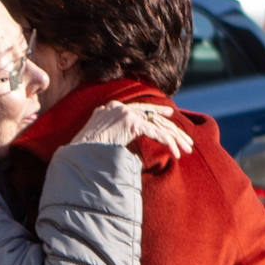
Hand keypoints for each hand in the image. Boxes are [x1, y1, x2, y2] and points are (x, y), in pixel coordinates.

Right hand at [71, 101, 194, 157]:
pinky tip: (176, 153)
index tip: (170, 115)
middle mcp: (117, 107)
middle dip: (172, 130)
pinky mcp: (130, 122)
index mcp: (110, 109)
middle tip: (187, 142)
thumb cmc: (86, 157)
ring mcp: (123, 113)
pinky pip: (154, 132)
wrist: (78, 157)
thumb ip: (115, 140)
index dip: (157, 111)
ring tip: (186, 150)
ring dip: (174, 139)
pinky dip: (167, 143)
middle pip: (152, 116)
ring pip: (156, 124)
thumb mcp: (101, 143)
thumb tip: (126, 152)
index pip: (139, 109)